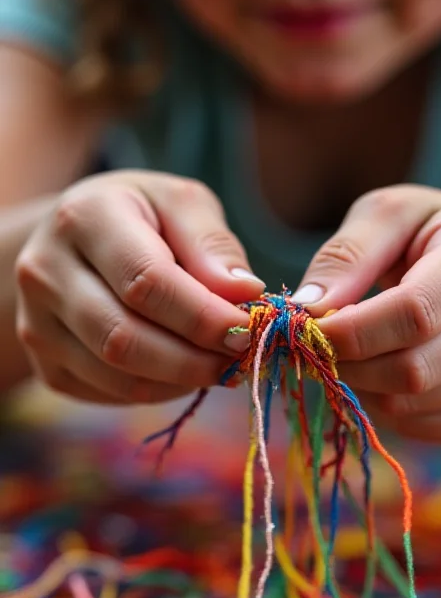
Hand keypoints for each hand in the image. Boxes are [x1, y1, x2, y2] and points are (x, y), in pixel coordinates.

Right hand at [15, 171, 264, 403]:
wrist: (77, 241)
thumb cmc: (143, 218)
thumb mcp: (181, 204)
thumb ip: (212, 244)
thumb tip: (244, 292)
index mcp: (83, 218)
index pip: (146, 281)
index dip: (202, 315)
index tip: (246, 330)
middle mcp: (46, 271)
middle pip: (124, 337)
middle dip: (193, 358)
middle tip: (239, 358)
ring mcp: (37, 323)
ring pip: (115, 374)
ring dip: (179, 380)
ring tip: (218, 364)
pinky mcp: (46, 364)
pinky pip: (108, 393)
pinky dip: (157, 391)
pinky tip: (182, 369)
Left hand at [293, 186, 440, 443]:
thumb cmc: (427, 233)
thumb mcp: (388, 215)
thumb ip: (347, 255)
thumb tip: (308, 310)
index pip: (416, 312)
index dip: (352, 330)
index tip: (307, 329)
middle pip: (415, 369)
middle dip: (350, 364)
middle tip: (319, 347)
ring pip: (414, 405)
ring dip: (364, 388)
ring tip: (353, 354)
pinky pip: (426, 429)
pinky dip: (387, 411)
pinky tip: (381, 376)